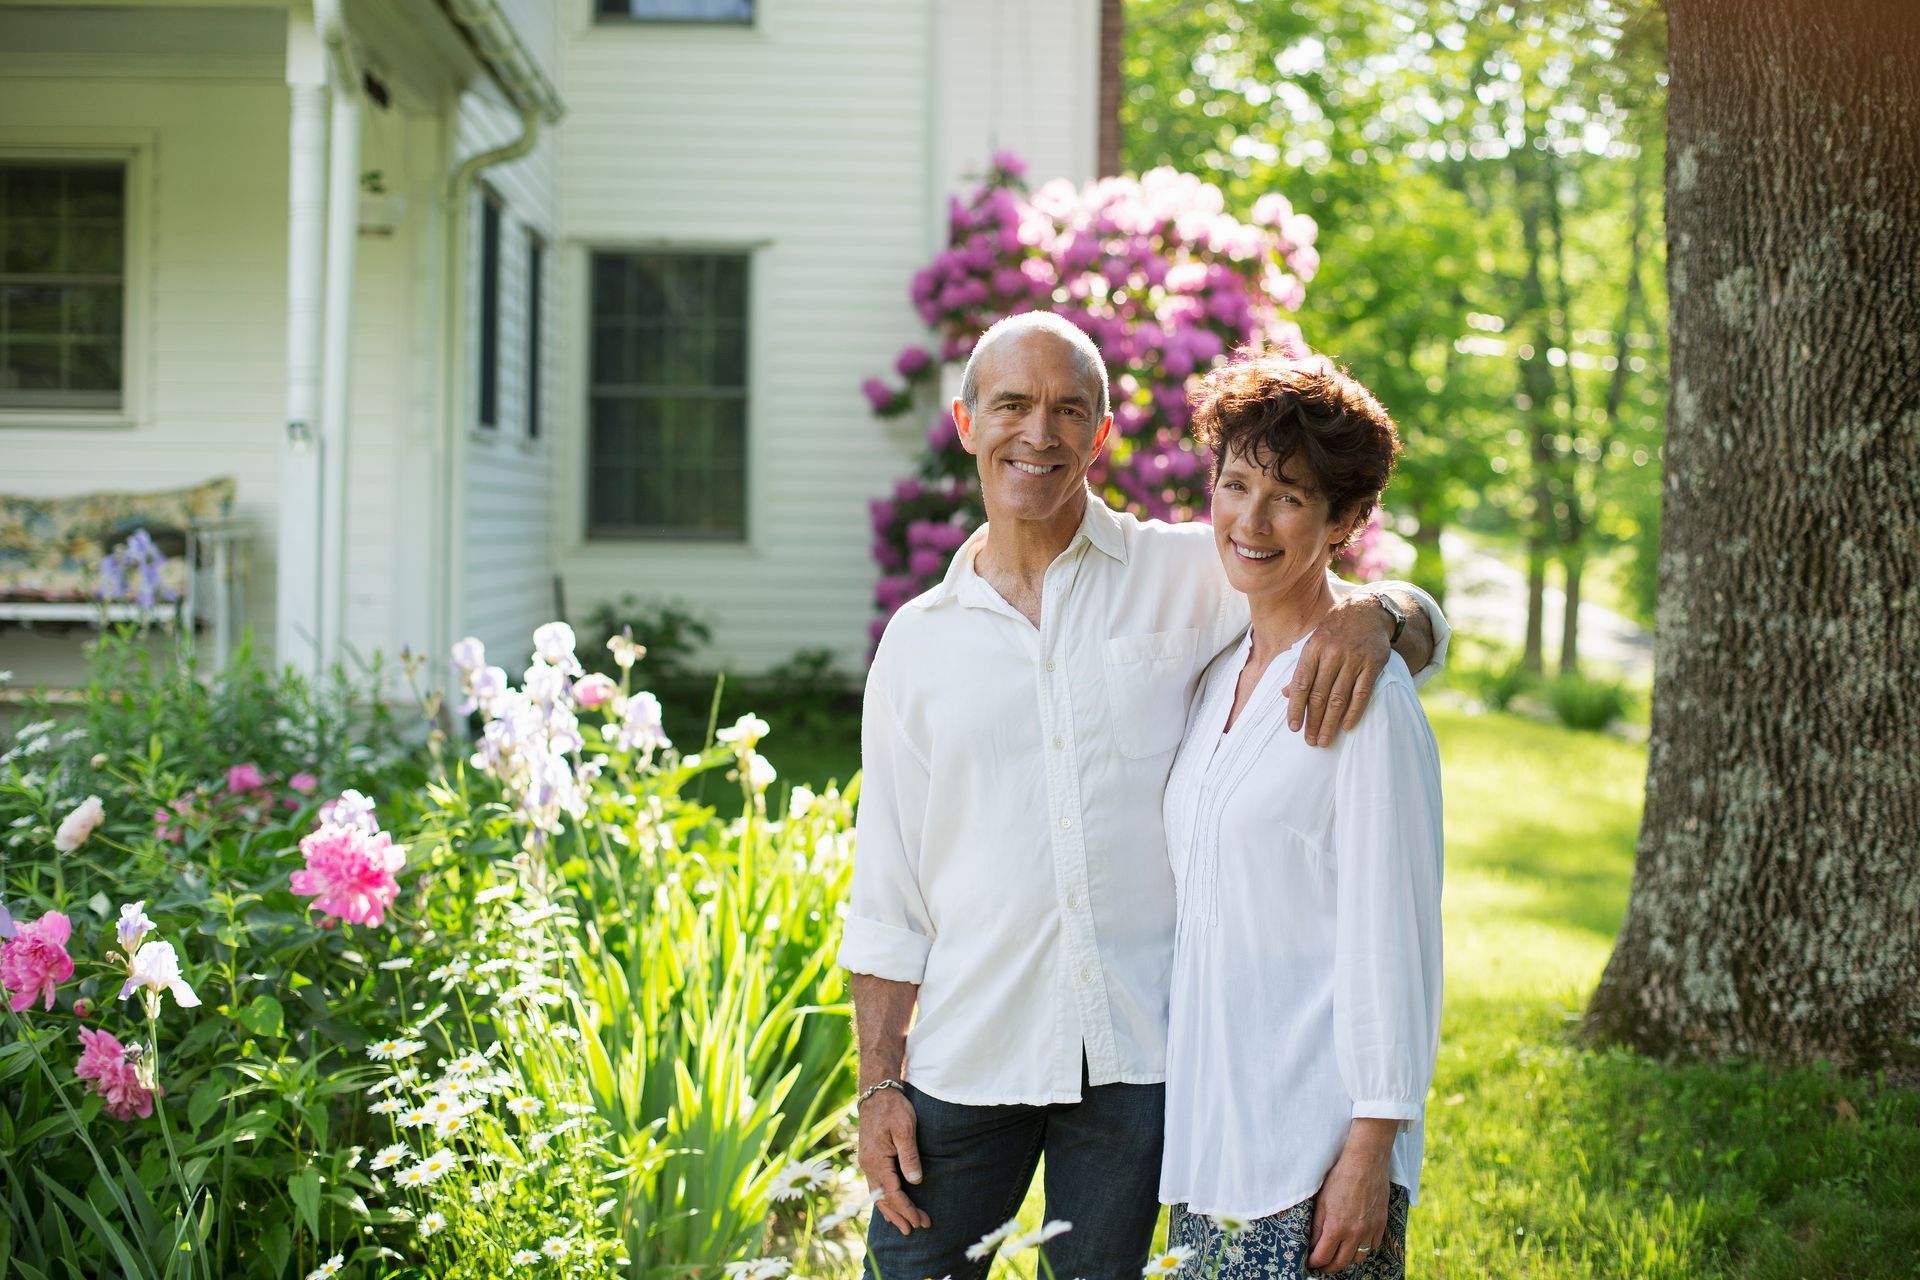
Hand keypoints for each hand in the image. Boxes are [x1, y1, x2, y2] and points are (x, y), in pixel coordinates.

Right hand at [857, 1088, 930, 1233]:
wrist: (876, 1091)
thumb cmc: (893, 1107)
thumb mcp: (905, 1128)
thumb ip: (909, 1155)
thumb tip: (915, 1181)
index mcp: (876, 1160)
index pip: (892, 1193)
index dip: (907, 1209)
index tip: (920, 1221)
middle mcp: (868, 1164)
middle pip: (882, 1199)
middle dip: (899, 1216)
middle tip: (916, 1230)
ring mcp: (867, 1162)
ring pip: (876, 1194)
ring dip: (890, 1211)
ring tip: (903, 1225)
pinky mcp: (870, 1157)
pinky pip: (875, 1185)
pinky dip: (883, 1199)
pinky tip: (890, 1205)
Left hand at [1285, 595, 1392, 746]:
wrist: (1367, 611)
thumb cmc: (1335, 630)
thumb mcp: (1313, 643)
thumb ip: (1302, 668)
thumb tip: (1286, 694)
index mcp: (1313, 649)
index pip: (1301, 684)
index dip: (1296, 708)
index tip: (1294, 728)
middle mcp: (1332, 654)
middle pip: (1319, 695)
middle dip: (1314, 721)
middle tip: (1310, 741)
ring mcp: (1353, 659)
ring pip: (1339, 697)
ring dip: (1331, 722)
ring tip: (1325, 740)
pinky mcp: (1373, 664)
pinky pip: (1362, 693)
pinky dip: (1354, 712)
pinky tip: (1347, 726)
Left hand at [1306, 1144, 1390, 1273]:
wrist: (1366, 1164)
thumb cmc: (1340, 1178)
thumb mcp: (1321, 1201)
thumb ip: (1317, 1226)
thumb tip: (1313, 1243)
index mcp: (1336, 1227)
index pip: (1323, 1256)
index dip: (1314, 1262)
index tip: (1310, 1262)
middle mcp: (1355, 1233)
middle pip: (1341, 1263)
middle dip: (1328, 1267)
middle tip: (1322, 1265)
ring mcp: (1370, 1230)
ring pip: (1358, 1258)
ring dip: (1346, 1260)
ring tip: (1338, 1256)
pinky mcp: (1381, 1225)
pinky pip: (1372, 1247)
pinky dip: (1362, 1249)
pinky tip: (1355, 1244)